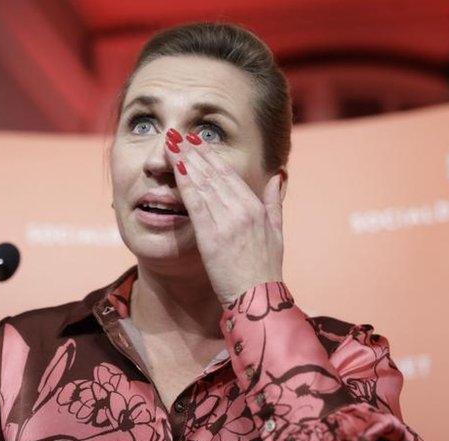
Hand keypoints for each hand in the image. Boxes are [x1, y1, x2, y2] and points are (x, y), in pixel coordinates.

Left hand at [164, 128, 285, 305]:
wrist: (258, 298)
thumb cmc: (264, 270)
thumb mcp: (276, 233)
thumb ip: (274, 203)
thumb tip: (278, 177)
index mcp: (256, 208)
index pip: (229, 174)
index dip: (211, 156)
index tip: (196, 142)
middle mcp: (242, 209)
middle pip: (213, 173)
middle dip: (193, 151)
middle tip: (177, 134)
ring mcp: (227, 221)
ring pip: (203, 182)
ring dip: (185, 160)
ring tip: (170, 143)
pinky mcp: (212, 235)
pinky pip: (195, 202)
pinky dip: (185, 182)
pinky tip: (174, 167)